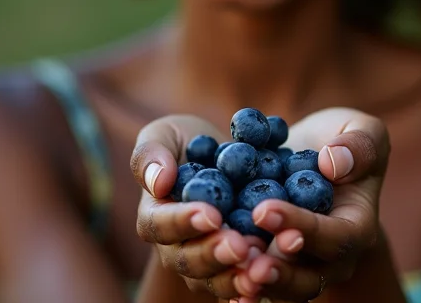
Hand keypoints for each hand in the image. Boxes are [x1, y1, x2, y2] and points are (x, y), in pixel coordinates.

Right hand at [131, 115, 267, 299]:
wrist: (223, 155)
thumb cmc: (187, 141)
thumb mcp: (166, 133)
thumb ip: (151, 153)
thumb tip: (157, 181)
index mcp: (154, 215)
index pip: (160, 225)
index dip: (183, 222)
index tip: (210, 214)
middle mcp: (175, 247)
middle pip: (188, 260)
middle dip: (214, 254)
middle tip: (239, 246)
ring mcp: (204, 262)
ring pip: (214, 280)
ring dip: (236, 276)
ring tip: (260, 264)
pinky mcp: (232, 268)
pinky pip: (238, 284)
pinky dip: (251, 287)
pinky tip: (269, 281)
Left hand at [231, 108, 390, 301]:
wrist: (320, 160)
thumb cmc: (346, 141)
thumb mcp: (364, 130)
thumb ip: (359, 145)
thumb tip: (334, 164)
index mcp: (358, 228)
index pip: (333, 237)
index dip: (300, 226)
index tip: (263, 210)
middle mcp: (333, 259)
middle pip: (307, 278)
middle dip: (275, 269)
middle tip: (244, 256)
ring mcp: (302, 267)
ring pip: (279, 287)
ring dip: (251, 280)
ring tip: (224, 263)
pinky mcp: (274, 263)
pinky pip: (256, 281)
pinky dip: (234, 280)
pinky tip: (211, 270)